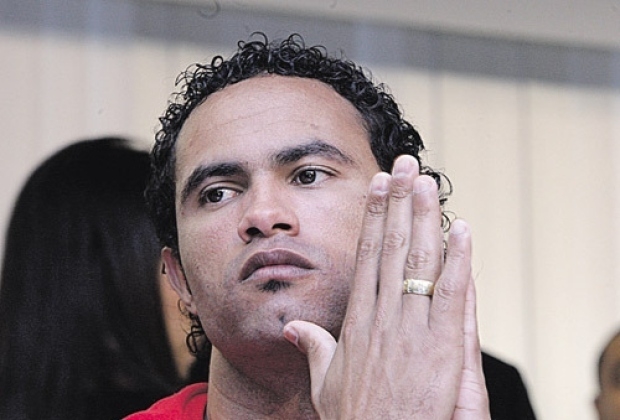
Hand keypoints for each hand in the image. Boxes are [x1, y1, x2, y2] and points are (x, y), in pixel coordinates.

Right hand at [283, 155, 489, 418]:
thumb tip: (292, 328)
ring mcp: (412, 328)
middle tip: (404, 165)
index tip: (378, 187)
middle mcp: (383, 316)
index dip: (373, 217)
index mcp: (357, 320)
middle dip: (398, 202)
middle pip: (391, 246)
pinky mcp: (442, 346)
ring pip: (419, 261)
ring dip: (425, 218)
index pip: (367, 256)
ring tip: (428, 182)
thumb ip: (312, 347)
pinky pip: (451, 294)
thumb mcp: (324, 381)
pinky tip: (462, 229)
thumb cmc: (355, 418)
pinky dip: (459, 260)